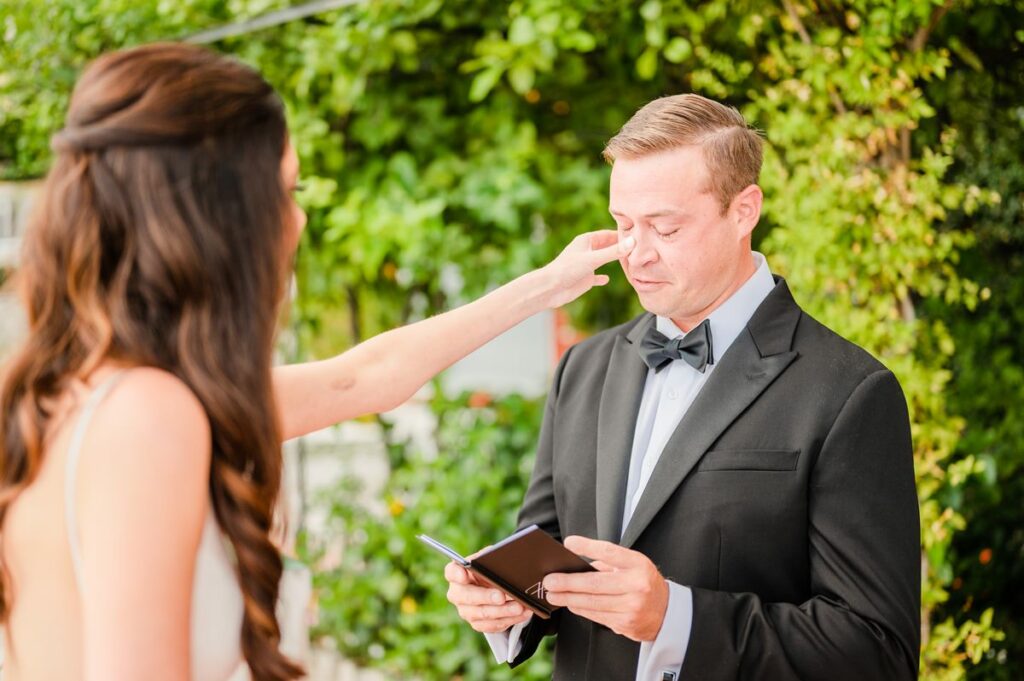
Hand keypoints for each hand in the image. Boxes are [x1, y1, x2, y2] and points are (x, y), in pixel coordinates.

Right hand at [445, 560, 531, 632]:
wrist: (492, 587)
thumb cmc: (489, 571)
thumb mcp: (489, 561)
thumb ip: (491, 560)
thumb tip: (502, 563)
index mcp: (457, 573)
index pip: (451, 572)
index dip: (456, 573)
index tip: (464, 573)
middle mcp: (457, 593)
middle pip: (466, 596)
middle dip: (486, 596)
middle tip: (502, 596)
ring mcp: (466, 611)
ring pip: (482, 613)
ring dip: (503, 611)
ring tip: (519, 606)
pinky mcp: (477, 624)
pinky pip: (493, 624)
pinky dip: (510, 619)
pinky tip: (522, 613)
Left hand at [538, 230, 634, 308]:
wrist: (551, 288)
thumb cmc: (568, 269)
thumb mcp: (593, 259)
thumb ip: (613, 252)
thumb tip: (633, 242)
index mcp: (586, 241)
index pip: (608, 234)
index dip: (621, 234)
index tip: (637, 234)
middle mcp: (587, 251)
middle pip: (607, 246)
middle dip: (620, 247)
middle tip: (639, 247)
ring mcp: (586, 265)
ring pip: (603, 260)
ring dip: (614, 260)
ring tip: (630, 260)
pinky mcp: (584, 278)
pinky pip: (595, 277)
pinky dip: (602, 277)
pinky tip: (607, 279)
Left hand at [543, 535, 668, 641]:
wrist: (666, 613)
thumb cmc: (644, 583)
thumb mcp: (633, 565)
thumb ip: (607, 562)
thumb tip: (576, 562)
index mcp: (638, 565)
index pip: (610, 552)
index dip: (588, 546)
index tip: (569, 543)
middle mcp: (636, 586)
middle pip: (595, 583)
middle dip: (568, 583)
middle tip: (549, 581)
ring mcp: (631, 607)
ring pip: (592, 603)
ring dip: (568, 598)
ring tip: (553, 594)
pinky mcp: (625, 624)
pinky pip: (596, 616)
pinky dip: (580, 609)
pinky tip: (570, 603)